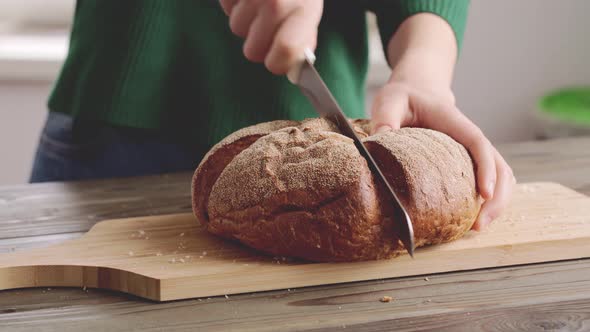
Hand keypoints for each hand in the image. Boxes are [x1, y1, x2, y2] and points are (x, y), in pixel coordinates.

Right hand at [219, 0, 322, 73]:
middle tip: (267, 28)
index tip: (277, 60)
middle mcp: (277, 1)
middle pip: (253, 51)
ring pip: (237, 29)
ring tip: (259, 2)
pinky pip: (227, 8)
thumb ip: (304, 37)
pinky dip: (236, 3)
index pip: (286, 52)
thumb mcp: (310, 6)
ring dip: (246, 21)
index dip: (278, 63)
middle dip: (258, 44)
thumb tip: (291, 66)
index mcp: (304, 9)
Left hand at [370, 81, 515, 230]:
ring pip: (501, 177)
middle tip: (479, 225)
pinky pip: (490, 181)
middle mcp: (470, 138)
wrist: (417, 92)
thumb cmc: (404, 97)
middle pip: (499, 166)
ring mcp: (473, 151)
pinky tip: (473, 218)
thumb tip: (381, 142)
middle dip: (497, 197)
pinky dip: (489, 201)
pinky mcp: (469, 162)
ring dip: (496, 203)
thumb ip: (385, 119)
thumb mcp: (390, 101)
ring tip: (477, 227)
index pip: (478, 144)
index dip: (485, 168)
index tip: (485, 193)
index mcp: (455, 122)